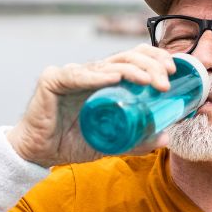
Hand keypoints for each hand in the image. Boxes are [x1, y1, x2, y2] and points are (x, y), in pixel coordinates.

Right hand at [7, 44, 176, 167]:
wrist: (38, 153)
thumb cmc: (71, 143)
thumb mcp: (111, 142)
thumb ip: (135, 140)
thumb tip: (165, 137)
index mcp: (104, 81)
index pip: (133, 59)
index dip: (154, 59)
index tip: (174, 71)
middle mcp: (90, 73)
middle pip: (125, 57)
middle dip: (150, 64)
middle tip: (167, 81)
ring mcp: (71, 73)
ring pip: (106, 64)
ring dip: (132, 70)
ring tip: (150, 80)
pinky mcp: (53, 81)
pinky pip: (77, 76)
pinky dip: (97, 77)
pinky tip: (114, 78)